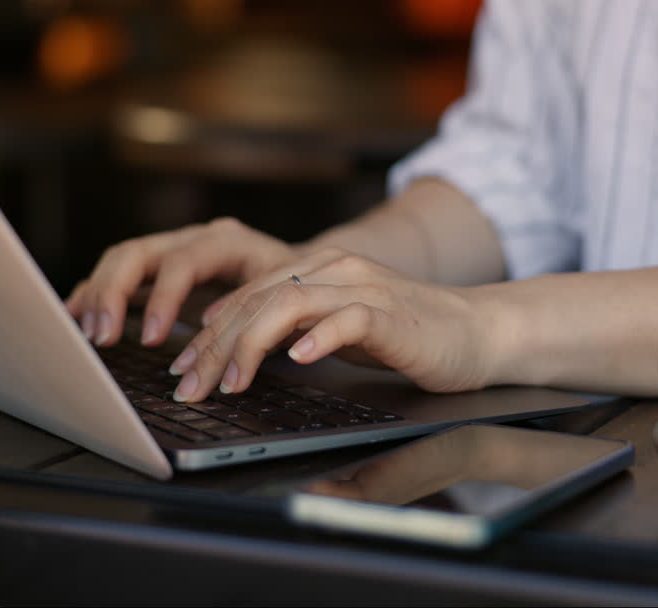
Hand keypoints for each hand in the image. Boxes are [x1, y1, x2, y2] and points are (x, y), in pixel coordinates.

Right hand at [65, 218, 296, 346]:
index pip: (182, 262)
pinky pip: (117, 273)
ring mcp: (172, 249)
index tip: (151, 339)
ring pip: (121, 260)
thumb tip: (215, 342)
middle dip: (114, 294)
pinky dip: (94, 293)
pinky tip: (75, 316)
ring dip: (99, 295)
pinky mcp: (159, 268)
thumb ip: (255, 315)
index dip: (163, 298)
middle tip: (102, 337)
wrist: (304, 271)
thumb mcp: (286, 299)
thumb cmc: (297, 289)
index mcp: (226, 242)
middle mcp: (193, 239)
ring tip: (89, 334)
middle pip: (138, 253)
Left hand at [167, 249, 498, 402]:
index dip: (207, 333)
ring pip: (288, 305)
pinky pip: (347, 320)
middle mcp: (334, 269)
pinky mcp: (390, 313)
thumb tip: (235, 349)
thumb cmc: (406, 334)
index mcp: (316, 269)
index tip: (181, 369)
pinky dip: (319, 338)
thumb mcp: (336, 328)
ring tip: (229, 383)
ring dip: (250, 346)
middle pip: (256, 301)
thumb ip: (292, 328)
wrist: (476, 332)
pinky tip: (298, 360)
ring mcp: (362, 288)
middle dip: (214, 346)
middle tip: (188, 387)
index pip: (246, 296)